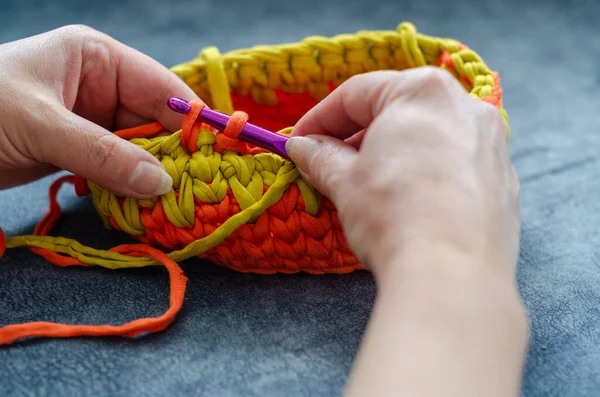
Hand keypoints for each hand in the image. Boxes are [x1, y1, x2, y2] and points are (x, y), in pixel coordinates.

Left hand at [0, 25, 198, 197]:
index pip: (161, 87)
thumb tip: (162, 183)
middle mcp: (100, 85)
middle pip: (156, 121)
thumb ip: (103, 154)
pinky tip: (145, 205)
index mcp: (97, 57)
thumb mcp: (40, 125)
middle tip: (200, 190)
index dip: (192, 120)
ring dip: (153, 176)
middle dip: (174, 155)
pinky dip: (130, 187)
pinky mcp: (81, 149)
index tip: (218, 154)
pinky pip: (118, 168)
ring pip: (139, 149)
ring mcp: (91, 119)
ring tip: (176, 204)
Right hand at [286, 68, 527, 396]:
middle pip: (396, 110)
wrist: (454, 275)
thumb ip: (321, 157)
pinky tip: (408, 201)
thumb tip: (303, 147)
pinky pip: (455, 165)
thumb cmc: (394, 215)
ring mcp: (492, 144)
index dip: (319, 120)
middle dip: (356, 136)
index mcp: (422, 91)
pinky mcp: (503, 182)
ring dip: (392, 153)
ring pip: (429, 136)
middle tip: (326, 164)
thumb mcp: (345, 182)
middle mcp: (466, 107)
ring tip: (365, 184)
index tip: (298, 143)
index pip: (356, 94)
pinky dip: (426, 173)